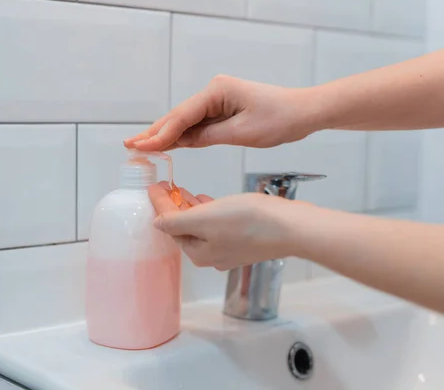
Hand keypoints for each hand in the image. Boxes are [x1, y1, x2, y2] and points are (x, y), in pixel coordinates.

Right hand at [125, 75, 314, 150]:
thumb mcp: (242, 133)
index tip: (142, 148)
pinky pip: (197, 124)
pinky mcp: (222, 109)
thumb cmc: (279, 119)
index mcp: (217, 91)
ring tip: (139, 145)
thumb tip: (182, 143)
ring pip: (185, 121)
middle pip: (178, 116)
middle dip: (154, 133)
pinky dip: (182, 135)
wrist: (303, 112)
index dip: (161, 134)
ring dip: (164, 135)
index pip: (182, 117)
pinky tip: (165, 143)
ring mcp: (216, 100)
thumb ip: (208, 137)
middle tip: (129, 145)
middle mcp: (213, 91)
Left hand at [148, 184, 307, 270]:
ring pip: (201, 226)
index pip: (170, 226)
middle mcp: (211, 256)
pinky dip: (208, 211)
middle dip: (173, 206)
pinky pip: (217, 225)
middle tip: (166, 186)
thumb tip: (157, 223)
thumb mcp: (204, 219)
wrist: (290, 227)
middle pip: (184, 228)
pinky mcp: (244, 240)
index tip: (153, 186)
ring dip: (190, 207)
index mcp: (198, 253)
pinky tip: (207, 200)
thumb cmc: (247, 221)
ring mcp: (229, 249)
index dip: (160, 204)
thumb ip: (176, 222)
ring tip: (183, 190)